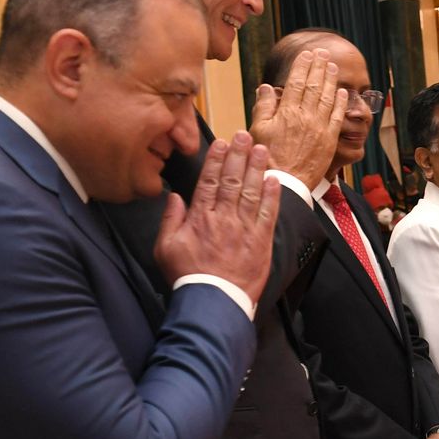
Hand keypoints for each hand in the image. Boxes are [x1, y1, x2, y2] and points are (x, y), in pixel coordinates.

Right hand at [154, 132, 279, 301]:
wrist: (212, 302)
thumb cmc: (187, 277)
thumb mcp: (165, 248)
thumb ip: (170, 220)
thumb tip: (175, 197)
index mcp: (199, 217)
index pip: (209, 181)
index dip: (217, 160)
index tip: (222, 143)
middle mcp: (223, 217)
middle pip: (232, 180)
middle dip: (239, 155)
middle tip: (245, 136)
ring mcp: (244, 228)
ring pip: (251, 191)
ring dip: (256, 168)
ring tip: (261, 149)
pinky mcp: (261, 241)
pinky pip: (267, 213)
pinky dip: (271, 195)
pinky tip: (273, 180)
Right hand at [249, 49, 347, 189]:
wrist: (285, 182)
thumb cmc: (268, 158)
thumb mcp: (258, 130)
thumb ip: (264, 107)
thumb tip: (266, 87)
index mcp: (287, 112)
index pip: (296, 83)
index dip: (302, 66)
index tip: (306, 54)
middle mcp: (306, 117)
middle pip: (314, 86)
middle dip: (318, 66)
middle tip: (322, 52)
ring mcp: (320, 128)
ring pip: (327, 98)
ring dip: (331, 80)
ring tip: (332, 66)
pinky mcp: (329, 140)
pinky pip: (337, 117)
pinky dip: (341, 103)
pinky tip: (343, 92)